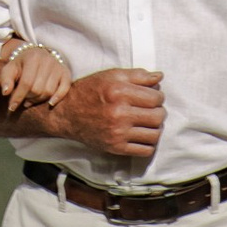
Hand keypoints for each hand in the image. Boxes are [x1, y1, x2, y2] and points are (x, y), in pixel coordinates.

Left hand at [0, 38, 72, 113]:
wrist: (35, 54)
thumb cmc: (20, 65)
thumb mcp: (9, 69)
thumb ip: (6, 79)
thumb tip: (6, 92)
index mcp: (33, 58)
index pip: (26, 83)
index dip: (18, 97)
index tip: (11, 107)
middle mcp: (47, 60)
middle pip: (38, 89)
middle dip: (28, 97)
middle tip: (23, 99)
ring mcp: (58, 66)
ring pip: (49, 92)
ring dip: (39, 100)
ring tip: (31, 98)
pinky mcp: (66, 72)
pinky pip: (65, 88)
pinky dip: (58, 97)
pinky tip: (50, 103)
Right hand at [30, 64, 164, 163]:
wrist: (67, 114)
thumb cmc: (89, 91)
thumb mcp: (111, 75)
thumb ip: (137, 75)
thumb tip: (159, 76)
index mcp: (119, 92)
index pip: (155, 98)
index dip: (158, 96)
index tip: (153, 97)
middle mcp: (119, 113)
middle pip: (157, 116)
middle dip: (159, 112)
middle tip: (152, 109)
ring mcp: (117, 133)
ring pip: (154, 134)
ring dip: (156, 128)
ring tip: (148, 122)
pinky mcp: (116, 147)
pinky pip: (145, 150)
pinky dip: (149, 144)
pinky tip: (142, 135)